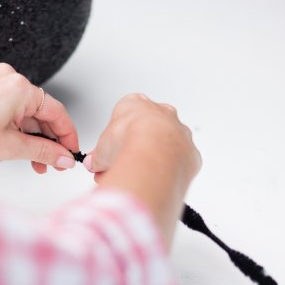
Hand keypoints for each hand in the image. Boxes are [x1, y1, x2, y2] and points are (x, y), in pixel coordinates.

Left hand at [0, 63, 78, 172]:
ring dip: (34, 139)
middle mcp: (8, 79)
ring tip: (37, 163)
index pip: (57, 112)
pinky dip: (19, 131)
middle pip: (42, 113)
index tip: (71, 154)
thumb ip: (43, 152)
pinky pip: (13, 111)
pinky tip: (22, 149)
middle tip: (55, 163)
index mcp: (19, 87)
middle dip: (49, 141)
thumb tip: (63, 157)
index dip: (67, 136)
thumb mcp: (11, 147)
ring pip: (27, 114)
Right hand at [83, 93, 200, 247]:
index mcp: (136, 104)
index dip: (114, 139)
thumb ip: (98, 156)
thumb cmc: (129, 140)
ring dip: (151, 161)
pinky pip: (178, 163)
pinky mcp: (190, 152)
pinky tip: (155, 181)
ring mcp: (179, 132)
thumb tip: (94, 163)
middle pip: (145, 132)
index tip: (108, 154)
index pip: (123, 117)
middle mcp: (161, 114)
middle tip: (120, 168)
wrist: (154, 152)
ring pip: (164, 147)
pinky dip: (167, 172)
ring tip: (136, 177)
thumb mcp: (101, 150)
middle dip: (132, 150)